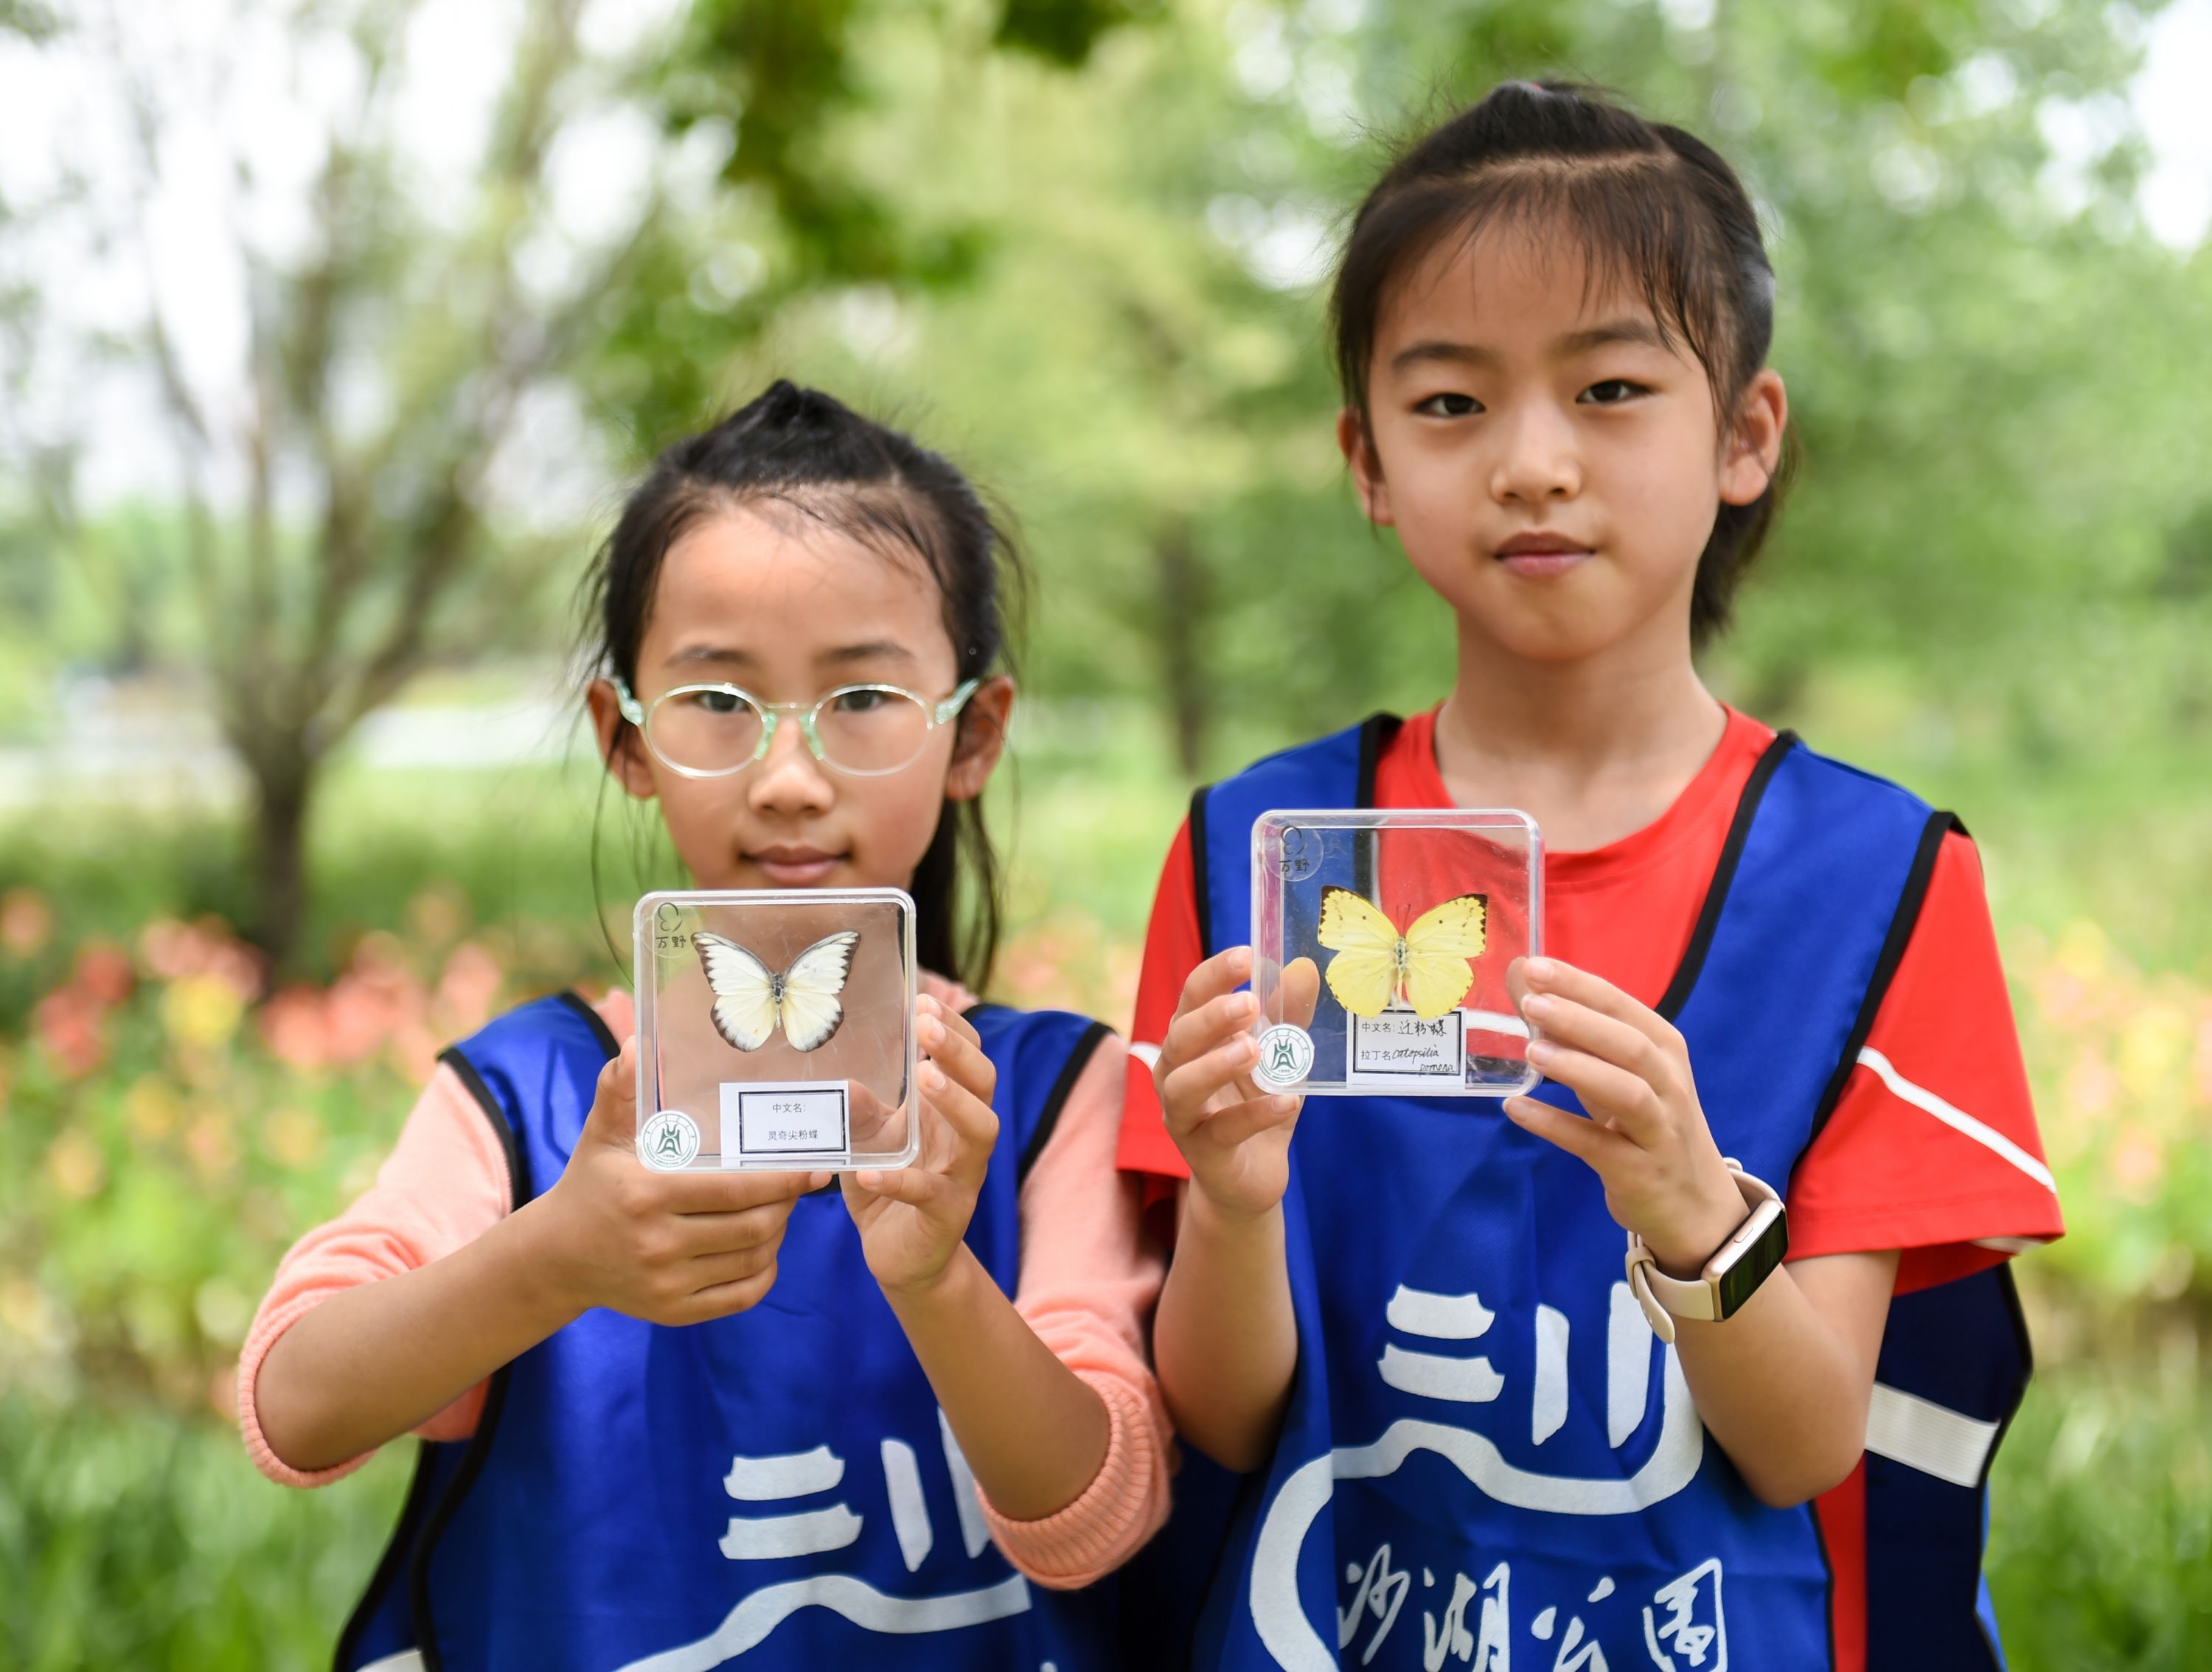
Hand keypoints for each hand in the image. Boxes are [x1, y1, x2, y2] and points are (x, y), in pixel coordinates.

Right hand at [530, 1037, 821, 1324]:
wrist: (557, 1257)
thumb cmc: (590, 1184)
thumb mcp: (602, 1134)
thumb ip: (621, 1088)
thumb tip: (639, 1045)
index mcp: (646, 1195)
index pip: (735, 1189)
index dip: (782, 1179)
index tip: (811, 1168)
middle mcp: (657, 1244)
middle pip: (753, 1226)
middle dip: (786, 1204)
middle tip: (796, 1184)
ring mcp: (666, 1283)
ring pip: (752, 1259)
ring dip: (778, 1233)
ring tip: (779, 1209)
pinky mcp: (674, 1312)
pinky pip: (742, 1295)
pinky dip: (764, 1271)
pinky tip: (763, 1248)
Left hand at [842, 996, 997, 1299]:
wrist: (900, 1256)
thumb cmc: (887, 1185)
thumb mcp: (868, 1140)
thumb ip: (860, 1111)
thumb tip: (846, 1084)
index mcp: (949, 1111)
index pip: (968, 1058)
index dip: (953, 1029)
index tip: (922, 1001)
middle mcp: (965, 1138)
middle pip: (985, 1085)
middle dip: (959, 1053)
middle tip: (927, 1027)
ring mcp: (962, 1177)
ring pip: (980, 1132)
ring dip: (955, 1101)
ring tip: (925, 1078)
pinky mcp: (947, 1216)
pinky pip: (931, 1194)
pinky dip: (902, 1181)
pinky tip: (872, 1171)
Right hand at [1153, 947, 1319, 1221]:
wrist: (1252, 1178)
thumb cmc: (1256, 1105)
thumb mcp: (1281, 1056)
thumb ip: (1289, 1015)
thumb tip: (1304, 967)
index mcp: (1191, 1040)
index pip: (1192, 997)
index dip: (1214, 975)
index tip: (1247, 955)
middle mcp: (1175, 1073)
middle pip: (1179, 1037)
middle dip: (1211, 1017)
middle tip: (1249, 1003)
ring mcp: (1183, 1116)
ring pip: (1183, 1086)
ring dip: (1216, 1064)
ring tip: (1252, 1049)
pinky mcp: (1202, 1153)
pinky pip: (1222, 1131)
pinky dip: (1255, 1114)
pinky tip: (1287, 1101)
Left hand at [1504, 957, 1749, 1274]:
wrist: (1695, 1205)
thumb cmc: (1648, 1126)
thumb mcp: (1620, 1075)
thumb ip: (1578, 1036)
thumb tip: (1523, 985)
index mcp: (1664, 1051)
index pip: (1623, 1007)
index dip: (1580, 986)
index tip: (1535, 965)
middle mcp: (1669, 1085)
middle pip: (1630, 1044)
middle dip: (1580, 1019)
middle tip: (1532, 1002)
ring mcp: (1659, 1130)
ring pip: (1626, 1091)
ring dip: (1578, 1067)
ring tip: (1531, 1050)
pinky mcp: (1638, 1172)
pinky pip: (1596, 1144)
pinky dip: (1556, 1125)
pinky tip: (1516, 1109)